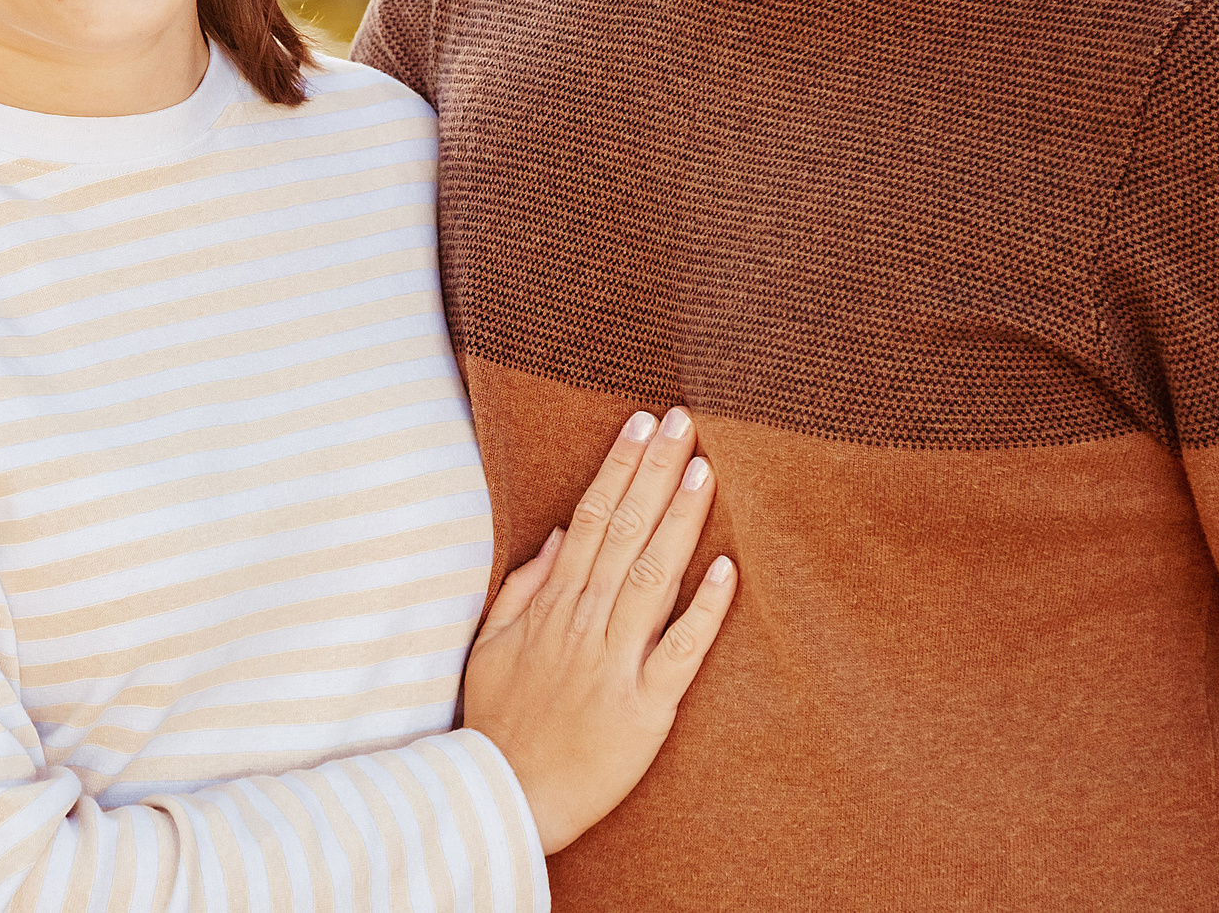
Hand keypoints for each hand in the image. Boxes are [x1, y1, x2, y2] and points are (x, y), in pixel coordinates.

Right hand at [462, 407, 736, 854]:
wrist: (506, 797)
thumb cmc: (500, 723)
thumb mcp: (491, 647)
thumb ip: (524, 588)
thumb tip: (560, 535)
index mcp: (551, 607)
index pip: (590, 520)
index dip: (617, 469)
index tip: (640, 425)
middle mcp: (584, 624)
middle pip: (624, 534)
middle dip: (653, 473)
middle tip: (683, 421)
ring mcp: (615, 662)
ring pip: (651, 577)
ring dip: (679, 521)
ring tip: (703, 469)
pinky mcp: (645, 706)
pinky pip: (679, 650)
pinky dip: (703, 610)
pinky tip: (727, 568)